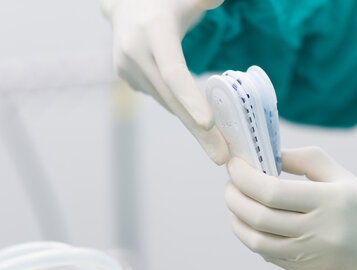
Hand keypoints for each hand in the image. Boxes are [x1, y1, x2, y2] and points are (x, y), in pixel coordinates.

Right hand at [101, 0, 227, 163]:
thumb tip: (218, 0)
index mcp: (154, 30)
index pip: (173, 70)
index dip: (190, 98)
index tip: (208, 124)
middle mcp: (135, 50)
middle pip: (171, 98)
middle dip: (198, 131)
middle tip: (220, 156)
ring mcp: (127, 66)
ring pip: (166, 102)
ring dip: (191, 123)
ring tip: (217, 145)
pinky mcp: (126, 76)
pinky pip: (160, 97)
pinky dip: (180, 107)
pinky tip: (195, 115)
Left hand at [225, 147, 356, 269]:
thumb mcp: (345, 176)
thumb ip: (307, 161)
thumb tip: (271, 154)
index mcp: (330, 202)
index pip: (270, 191)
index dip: (244, 177)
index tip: (234, 164)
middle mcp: (319, 232)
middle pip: (258, 218)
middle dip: (234, 197)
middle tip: (229, 184)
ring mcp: (313, 257)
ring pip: (258, 243)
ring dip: (238, 221)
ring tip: (236, 205)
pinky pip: (270, 257)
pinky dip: (254, 239)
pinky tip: (254, 225)